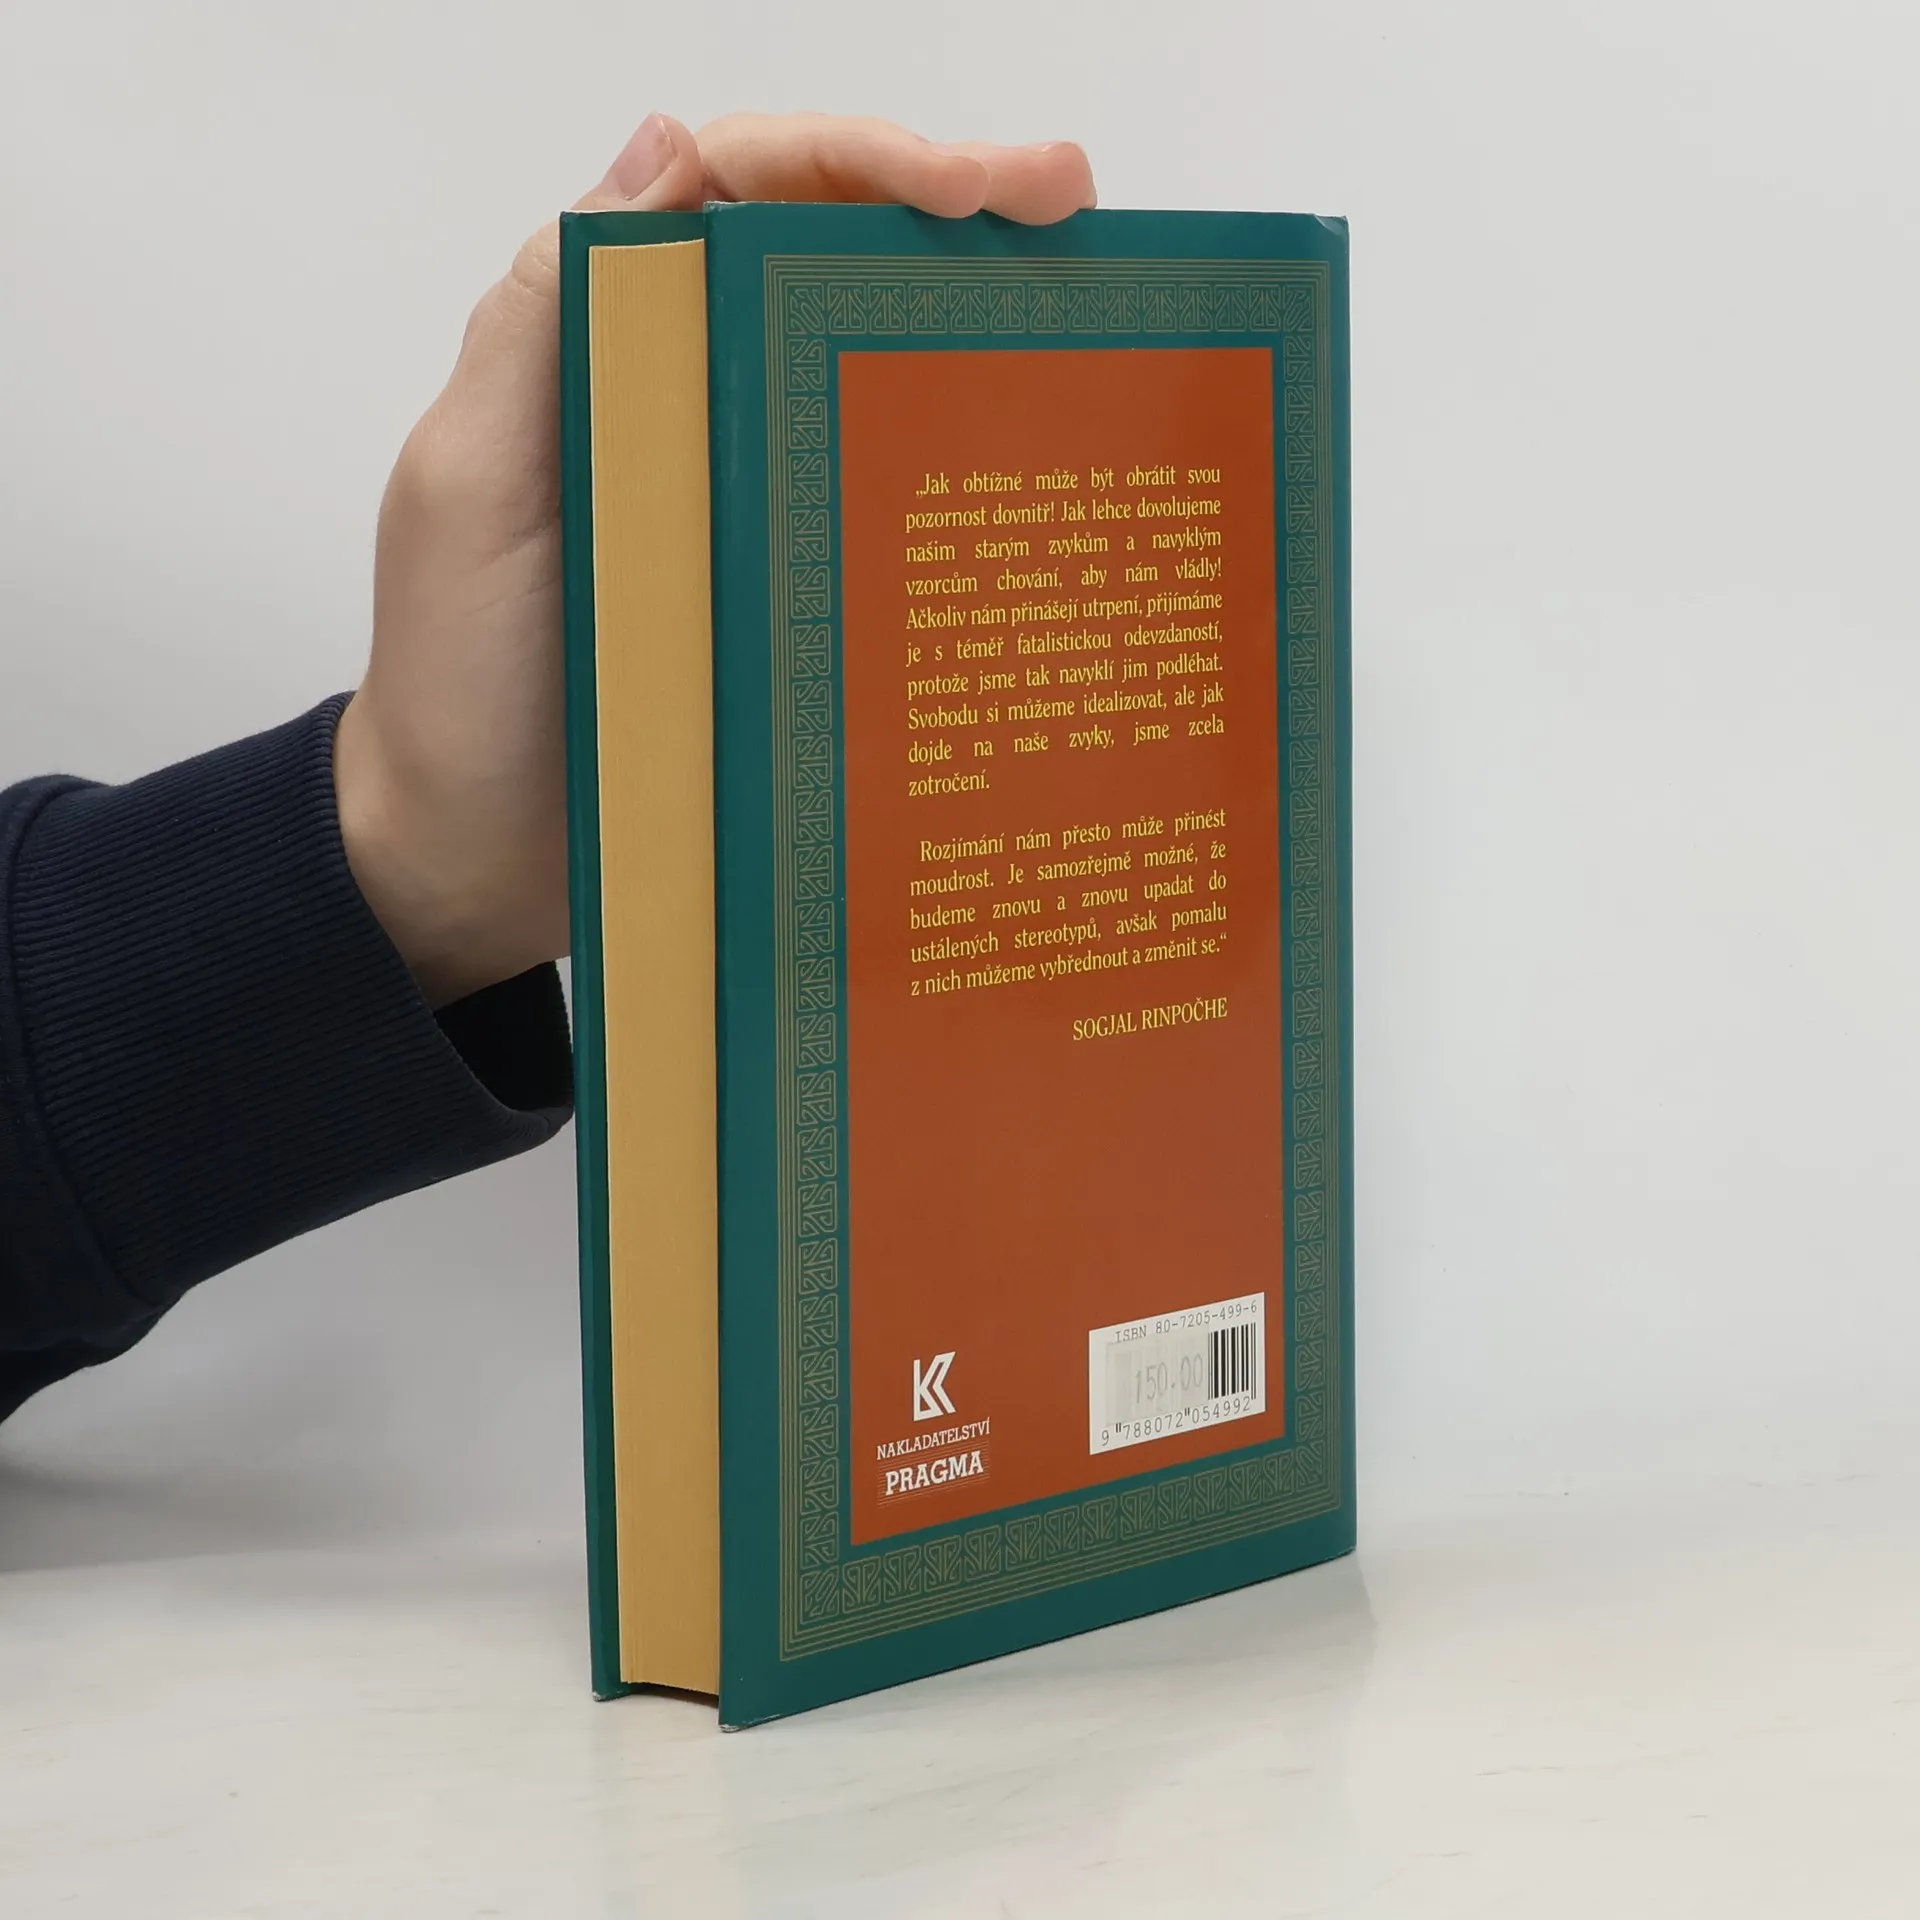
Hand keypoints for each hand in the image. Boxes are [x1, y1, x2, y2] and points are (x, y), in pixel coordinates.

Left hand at [334, 114, 1096, 1006]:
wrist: (476, 860)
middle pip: (832, 260)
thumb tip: (667, 144)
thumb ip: (545, 322)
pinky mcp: (786, 586)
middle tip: (1079, 210)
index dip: (863, 160)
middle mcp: (689, 394)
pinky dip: (959, 470)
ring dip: (980, 328)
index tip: (978, 185)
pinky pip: (878, 500)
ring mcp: (747, 491)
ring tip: (1097, 311)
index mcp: (609, 341)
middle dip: (959, 214)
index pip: (745, 190)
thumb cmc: (457, 684)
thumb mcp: (472, 487)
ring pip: (873, 369)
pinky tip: (1041, 472)